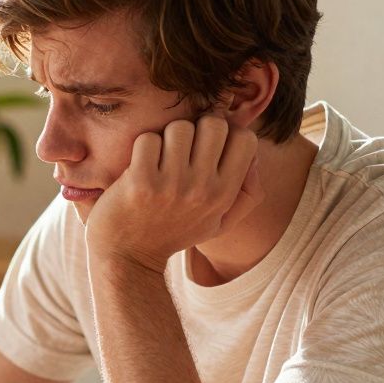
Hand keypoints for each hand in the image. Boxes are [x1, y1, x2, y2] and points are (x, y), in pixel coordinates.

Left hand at [85, 115, 263, 272]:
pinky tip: (138, 166)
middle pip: (213, 125)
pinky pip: (148, 139)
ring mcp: (171, 185)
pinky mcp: (141, 182)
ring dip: (166, 138)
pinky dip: (141, 147)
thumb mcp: (218, 222)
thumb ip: (247, 193)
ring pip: (180, 128)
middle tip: (180, 149)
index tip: (206, 145)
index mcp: (224, 194)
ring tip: (158, 159)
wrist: (127, 257)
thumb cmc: (172, 232)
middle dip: (196, 129)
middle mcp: (202, 189)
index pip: (244, 138)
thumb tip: (256, 157)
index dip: (226, 133)